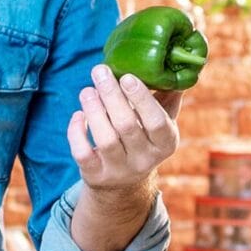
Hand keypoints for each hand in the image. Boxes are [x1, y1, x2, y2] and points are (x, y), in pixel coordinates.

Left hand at [69, 64, 181, 199]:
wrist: (123, 183)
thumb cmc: (143, 139)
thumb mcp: (161, 123)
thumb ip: (168, 98)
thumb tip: (173, 67)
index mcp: (165, 143)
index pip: (157, 122)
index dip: (142, 99)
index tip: (127, 76)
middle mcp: (144, 160)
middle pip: (127, 126)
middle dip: (111, 95)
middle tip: (99, 71)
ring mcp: (120, 170)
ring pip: (105, 139)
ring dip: (94, 109)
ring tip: (87, 90)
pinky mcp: (96, 175)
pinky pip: (83, 153)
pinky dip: (77, 131)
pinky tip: (79, 114)